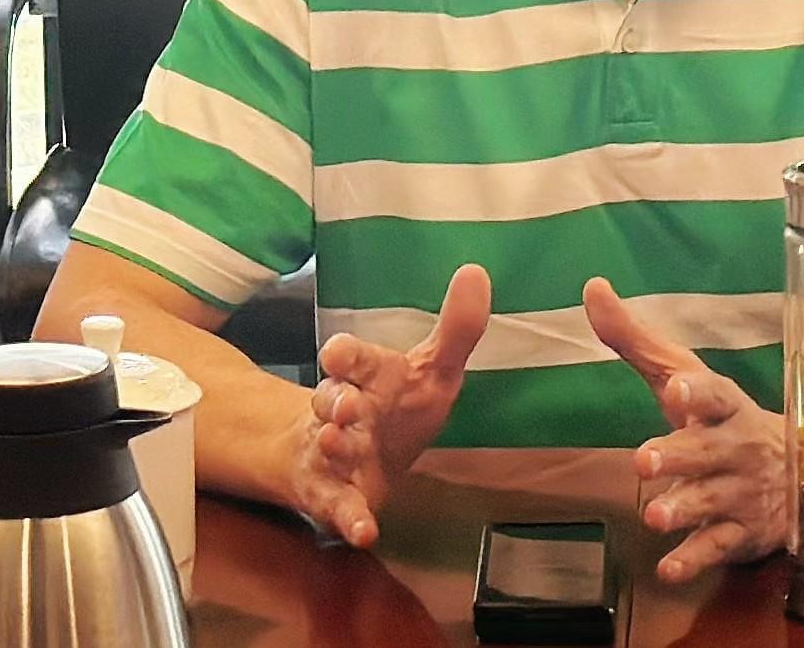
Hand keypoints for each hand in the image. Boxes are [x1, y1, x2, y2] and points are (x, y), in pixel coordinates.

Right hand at [283, 262, 492, 548]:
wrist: (347, 462)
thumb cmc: (393, 410)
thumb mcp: (431, 371)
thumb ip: (457, 329)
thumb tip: (477, 272)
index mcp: (365, 378)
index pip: (348, 357)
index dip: (344, 356)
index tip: (336, 355)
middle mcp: (343, 413)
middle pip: (330, 400)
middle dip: (334, 401)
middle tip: (343, 406)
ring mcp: (334, 456)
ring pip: (326, 447)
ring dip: (333, 446)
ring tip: (339, 443)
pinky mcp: (335, 498)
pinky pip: (339, 510)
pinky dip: (350, 520)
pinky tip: (364, 532)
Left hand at [583, 278, 791, 582]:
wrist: (800, 475)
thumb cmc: (721, 419)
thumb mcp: (683, 377)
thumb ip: (636, 339)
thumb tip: (592, 287)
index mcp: (725, 407)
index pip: (715, 394)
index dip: (696, 392)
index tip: (676, 389)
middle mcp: (736, 449)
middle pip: (707, 452)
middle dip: (677, 457)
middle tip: (644, 461)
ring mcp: (740, 494)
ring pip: (711, 502)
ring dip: (683, 510)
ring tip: (654, 515)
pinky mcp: (739, 534)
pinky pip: (716, 548)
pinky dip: (693, 560)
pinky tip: (668, 568)